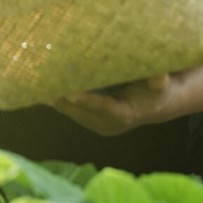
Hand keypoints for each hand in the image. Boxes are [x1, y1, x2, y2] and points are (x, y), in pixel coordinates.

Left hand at [52, 74, 174, 135]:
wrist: (157, 105)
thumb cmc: (158, 89)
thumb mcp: (162, 84)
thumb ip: (159, 80)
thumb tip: (160, 77)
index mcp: (126, 114)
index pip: (106, 109)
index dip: (89, 102)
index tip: (72, 94)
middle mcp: (110, 124)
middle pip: (83, 113)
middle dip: (65, 100)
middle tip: (47, 84)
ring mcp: (100, 125)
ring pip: (74, 114)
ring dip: (58, 101)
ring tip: (40, 85)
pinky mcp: (93, 122)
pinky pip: (73, 112)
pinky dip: (60, 102)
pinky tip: (44, 90)